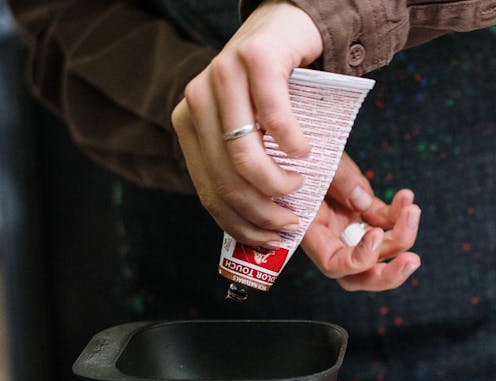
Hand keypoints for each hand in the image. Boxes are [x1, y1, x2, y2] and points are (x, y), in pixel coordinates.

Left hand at [171, 0, 321, 248]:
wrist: (287, 26)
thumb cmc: (276, 87)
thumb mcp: (263, 134)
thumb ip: (263, 176)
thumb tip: (277, 234)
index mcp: (189, 123)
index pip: (209, 190)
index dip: (240, 223)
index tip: (270, 239)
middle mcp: (197, 99)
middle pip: (226, 179)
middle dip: (263, 211)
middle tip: (292, 219)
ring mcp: (222, 76)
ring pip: (244, 156)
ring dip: (278, 183)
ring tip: (299, 184)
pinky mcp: (255, 60)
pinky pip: (274, 119)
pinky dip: (295, 145)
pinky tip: (306, 152)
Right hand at [302, 154, 421, 290]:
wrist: (308, 134)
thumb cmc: (305, 147)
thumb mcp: (319, 159)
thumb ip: (340, 180)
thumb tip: (364, 203)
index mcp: (311, 229)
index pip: (334, 264)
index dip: (358, 259)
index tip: (375, 234)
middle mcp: (330, 235)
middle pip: (359, 275)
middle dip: (388, 275)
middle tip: (412, 260)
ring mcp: (349, 225)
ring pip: (381, 251)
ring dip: (402, 236)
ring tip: (412, 210)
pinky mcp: (365, 210)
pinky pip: (387, 222)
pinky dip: (400, 213)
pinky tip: (406, 197)